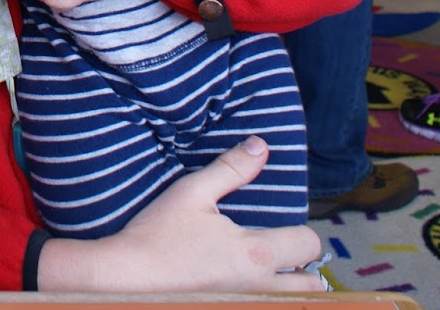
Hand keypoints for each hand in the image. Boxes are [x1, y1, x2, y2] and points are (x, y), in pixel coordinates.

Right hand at [39, 137, 324, 291]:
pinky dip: (261, 297)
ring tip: (264, 276)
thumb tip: (261, 146)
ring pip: (294, 302)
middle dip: (302, 269)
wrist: (126, 277)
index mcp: (255, 252)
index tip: (282, 229)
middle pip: (312, 285)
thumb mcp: (191, 192)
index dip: (299, 233)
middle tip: (279, 257)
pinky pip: (262, 306)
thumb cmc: (157, 233)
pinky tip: (239, 287)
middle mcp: (260, 286)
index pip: (308, 243)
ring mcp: (245, 304)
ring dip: (287, 289)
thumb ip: (230, 169)